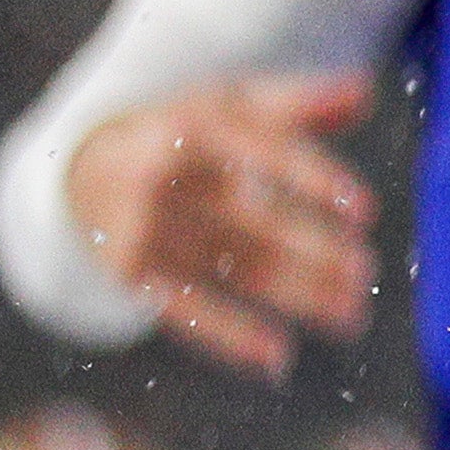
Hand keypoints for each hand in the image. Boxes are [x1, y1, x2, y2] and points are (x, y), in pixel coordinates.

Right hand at [63, 73, 377, 375]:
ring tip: (350, 314)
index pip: (266, 153)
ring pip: (232, 266)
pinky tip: (277, 358)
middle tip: (365, 274)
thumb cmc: (184, 130)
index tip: (365, 210)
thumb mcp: (232, 103)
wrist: (82, 163)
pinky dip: (230, 336)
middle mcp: (165, 179)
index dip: (316, 181)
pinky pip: (185, 309)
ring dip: (295, 293)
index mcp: (197, 127)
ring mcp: (144, 230)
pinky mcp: (130, 274)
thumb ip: (300, 101)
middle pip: (253, 219)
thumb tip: (367, 91)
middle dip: (315, 250)